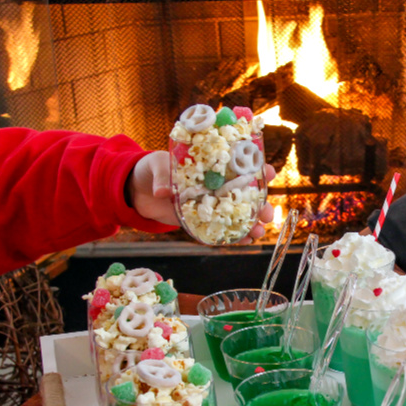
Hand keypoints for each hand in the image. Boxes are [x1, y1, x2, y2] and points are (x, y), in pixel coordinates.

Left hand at [128, 155, 276, 242]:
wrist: (137, 190)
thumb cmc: (151, 169)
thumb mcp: (156, 165)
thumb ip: (163, 176)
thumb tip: (163, 191)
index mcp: (210, 165)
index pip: (239, 165)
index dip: (256, 168)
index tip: (268, 173)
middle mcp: (215, 185)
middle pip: (245, 193)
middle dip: (261, 203)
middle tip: (267, 213)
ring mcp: (209, 204)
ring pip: (237, 213)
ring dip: (251, 223)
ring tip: (259, 232)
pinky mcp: (200, 220)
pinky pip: (220, 228)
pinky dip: (233, 235)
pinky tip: (244, 241)